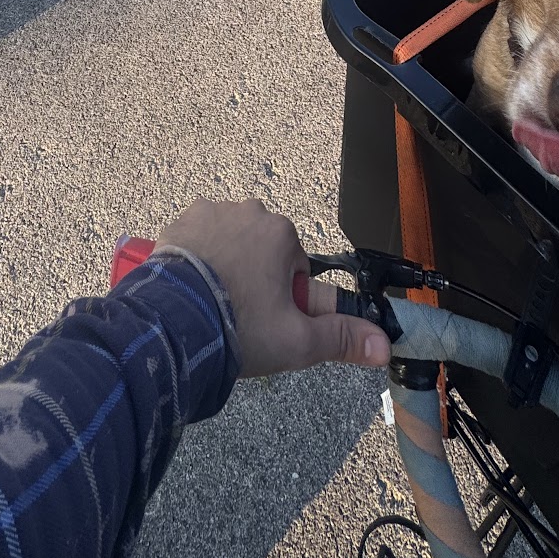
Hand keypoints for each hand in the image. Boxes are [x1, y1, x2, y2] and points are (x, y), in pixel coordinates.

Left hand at [153, 198, 390, 378]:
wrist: (174, 323)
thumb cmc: (240, 326)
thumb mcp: (298, 341)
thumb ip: (343, 339)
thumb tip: (384, 345)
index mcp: (282, 233)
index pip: (296, 266)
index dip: (285, 298)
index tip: (268, 320)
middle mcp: (248, 212)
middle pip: (262, 250)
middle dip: (256, 278)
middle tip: (241, 315)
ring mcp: (210, 213)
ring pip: (230, 243)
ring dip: (226, 266)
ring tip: (212, 305)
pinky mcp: (179, 223)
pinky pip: (198, 240)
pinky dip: (196, 260)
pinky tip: (190, 290)